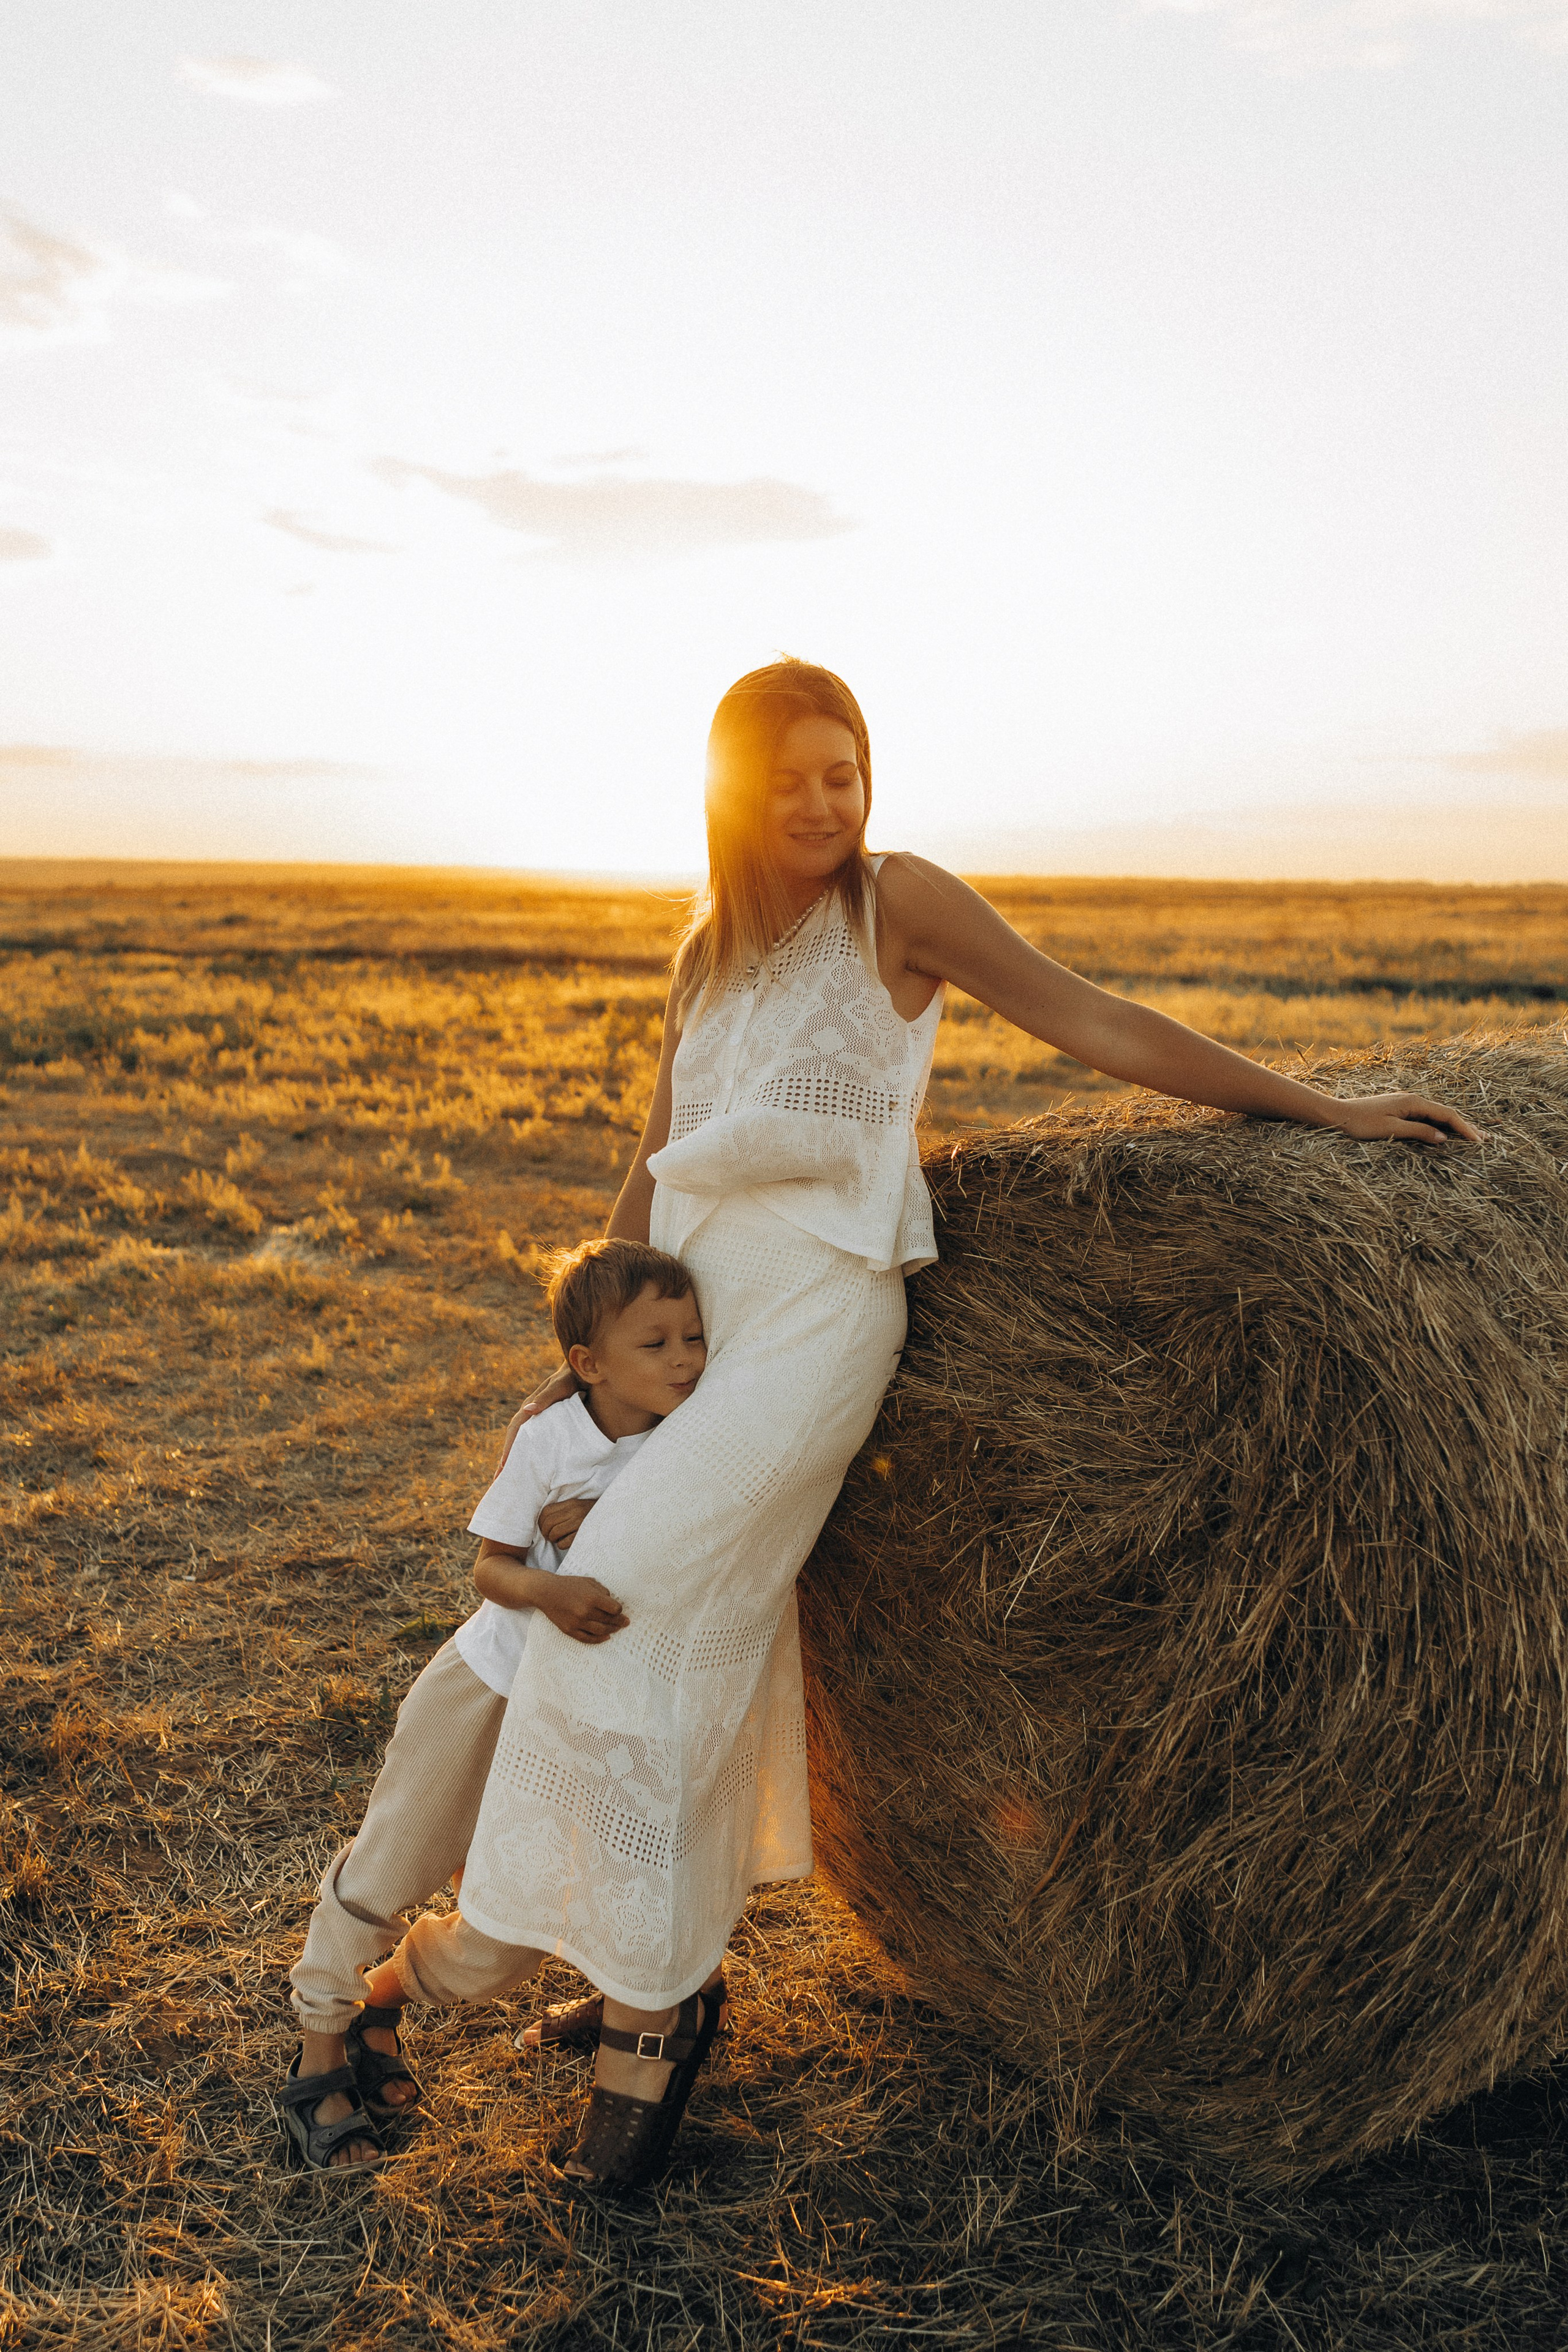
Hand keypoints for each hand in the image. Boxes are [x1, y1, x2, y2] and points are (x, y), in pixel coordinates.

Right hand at [494, 1366, 575, 1471]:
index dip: (509, 1448)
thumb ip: (546, 1397)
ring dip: (515, 1456)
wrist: (583, 1369)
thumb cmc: (572, 1377)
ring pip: (523, 1439)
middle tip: (498, 1480)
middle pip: (514, 1438)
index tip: (504, 1467)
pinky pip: (535, 1438)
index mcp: (531, 1406)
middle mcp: (531, 1412)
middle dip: (506, 1458)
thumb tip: (527, 1410)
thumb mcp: (560, 1386)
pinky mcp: (548, 1420)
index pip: (515, 1429)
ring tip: (509, 1476)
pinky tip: (531, 1462)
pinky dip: (529, 1450)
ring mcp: (538, 1416)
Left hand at [537, 1496, 593, 1552]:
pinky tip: (566, 1543)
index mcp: (571, 1503)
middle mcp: (574, 1511)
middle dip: (545, 1532)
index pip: (546, 1511)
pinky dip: (561, 1545)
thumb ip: (564, 1510)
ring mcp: (579, 1523)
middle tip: (550, 1536)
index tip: (544, 1527)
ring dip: (553, 1539)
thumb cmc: (592, 1515)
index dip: (541, 1522)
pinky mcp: (583, 1534)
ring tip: (558, 1539)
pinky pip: (563, 1543)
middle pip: (548, 1523)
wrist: (613, 1516)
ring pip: (554, 1533)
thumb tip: (545, 1520)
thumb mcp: (578, 1506)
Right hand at [537, 1573, 628, 1643]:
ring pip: (601, 1631)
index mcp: (592, 1598)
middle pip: (609, 1620)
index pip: (615, 1609)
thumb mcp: (588, 1581)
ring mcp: (577, 1622)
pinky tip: (606, 1637)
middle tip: (626, 1622)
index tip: (619, 1609)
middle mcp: (586, 1611)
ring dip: (612, 1630)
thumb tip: (611, 1601)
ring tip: (617, 1629)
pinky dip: (599, 1639)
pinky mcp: (570, 1630)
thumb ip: (602, 1590)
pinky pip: (587, 1639)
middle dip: (619, 1621)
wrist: (546, 1592)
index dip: (619, 1609)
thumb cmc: (568, 1584)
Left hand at [1323, 1092, 1482, 1145]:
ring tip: (1473, 1138)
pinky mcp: (1400, 1111)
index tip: (1479, 1142)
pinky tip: (1446, 1134)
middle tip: (1486, 1140)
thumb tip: (1444, 1138)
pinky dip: (1440, 1126)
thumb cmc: (1360, 1123)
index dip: (1464, 1128)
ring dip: (1455, 1127)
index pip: (1447, 1115)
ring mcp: (1407, 1104)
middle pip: (1446, 1114)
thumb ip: (1418, 1132)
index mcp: (1413, 1102)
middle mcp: (1413, 1100)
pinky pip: (1426, 1118)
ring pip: (1437, 1116)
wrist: (1337, 1114)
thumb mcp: (1391, 1129)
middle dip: (1466, 1127)